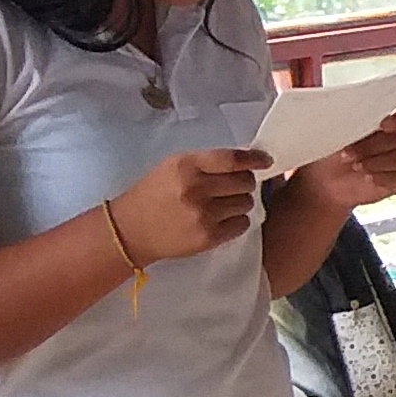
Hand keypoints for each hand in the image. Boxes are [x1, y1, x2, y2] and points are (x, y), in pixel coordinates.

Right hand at [107, 146, 268, 265]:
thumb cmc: (152, 194)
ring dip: (240, 202)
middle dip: (244, 182)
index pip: (231, 159)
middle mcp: (196, 189)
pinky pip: (241, 224)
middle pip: (244, 182)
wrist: (130, 230)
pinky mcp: (208, 237)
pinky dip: (236, 220)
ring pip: (246, 203)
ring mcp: (203, 215)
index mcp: (186, 166)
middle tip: (233, 186)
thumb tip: (243, 161)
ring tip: (222, 204)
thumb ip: (205, 163)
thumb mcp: (172, 167)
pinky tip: (220, 219)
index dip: (253, 159)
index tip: (264, 160)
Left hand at [286, 103, 395, 212]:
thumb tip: (343, 107)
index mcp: (384, 119)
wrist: (324, 182)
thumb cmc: (329, 151)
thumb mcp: (333, 132)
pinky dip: (384, 177)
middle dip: (373, 145)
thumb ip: (347, 119)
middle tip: (347, 153)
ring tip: (355, 166)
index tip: (384, 125)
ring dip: (376, 162)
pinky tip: (367, 178)